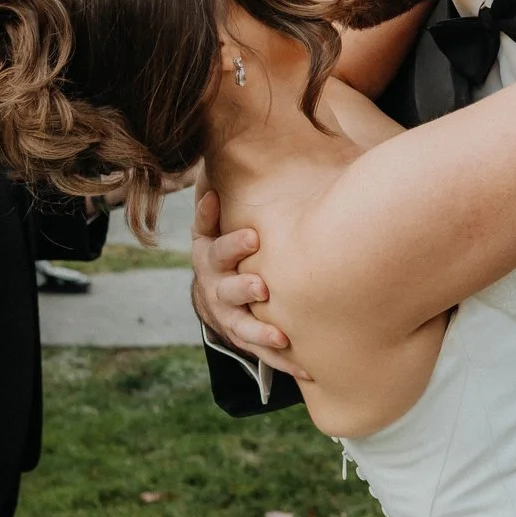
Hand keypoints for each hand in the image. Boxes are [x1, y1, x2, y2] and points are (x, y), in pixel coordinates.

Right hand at [189, 190, 308, 381]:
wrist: (218, 292)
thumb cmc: (232, 243)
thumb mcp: (224, 215)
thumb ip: (230, 189)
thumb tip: (235, 151)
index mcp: (209, 250)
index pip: (209, 239)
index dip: (220, 231)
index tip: (244, 228)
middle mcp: (214, 284)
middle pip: (222, 284)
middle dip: (241, 285)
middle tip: (260, 286)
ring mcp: (226, 314)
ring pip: (238, 325)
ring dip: (258, 330)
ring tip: (280, 335)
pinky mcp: (242, 337)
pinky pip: (261, 351)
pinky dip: (282, 358)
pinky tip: (306, 365)